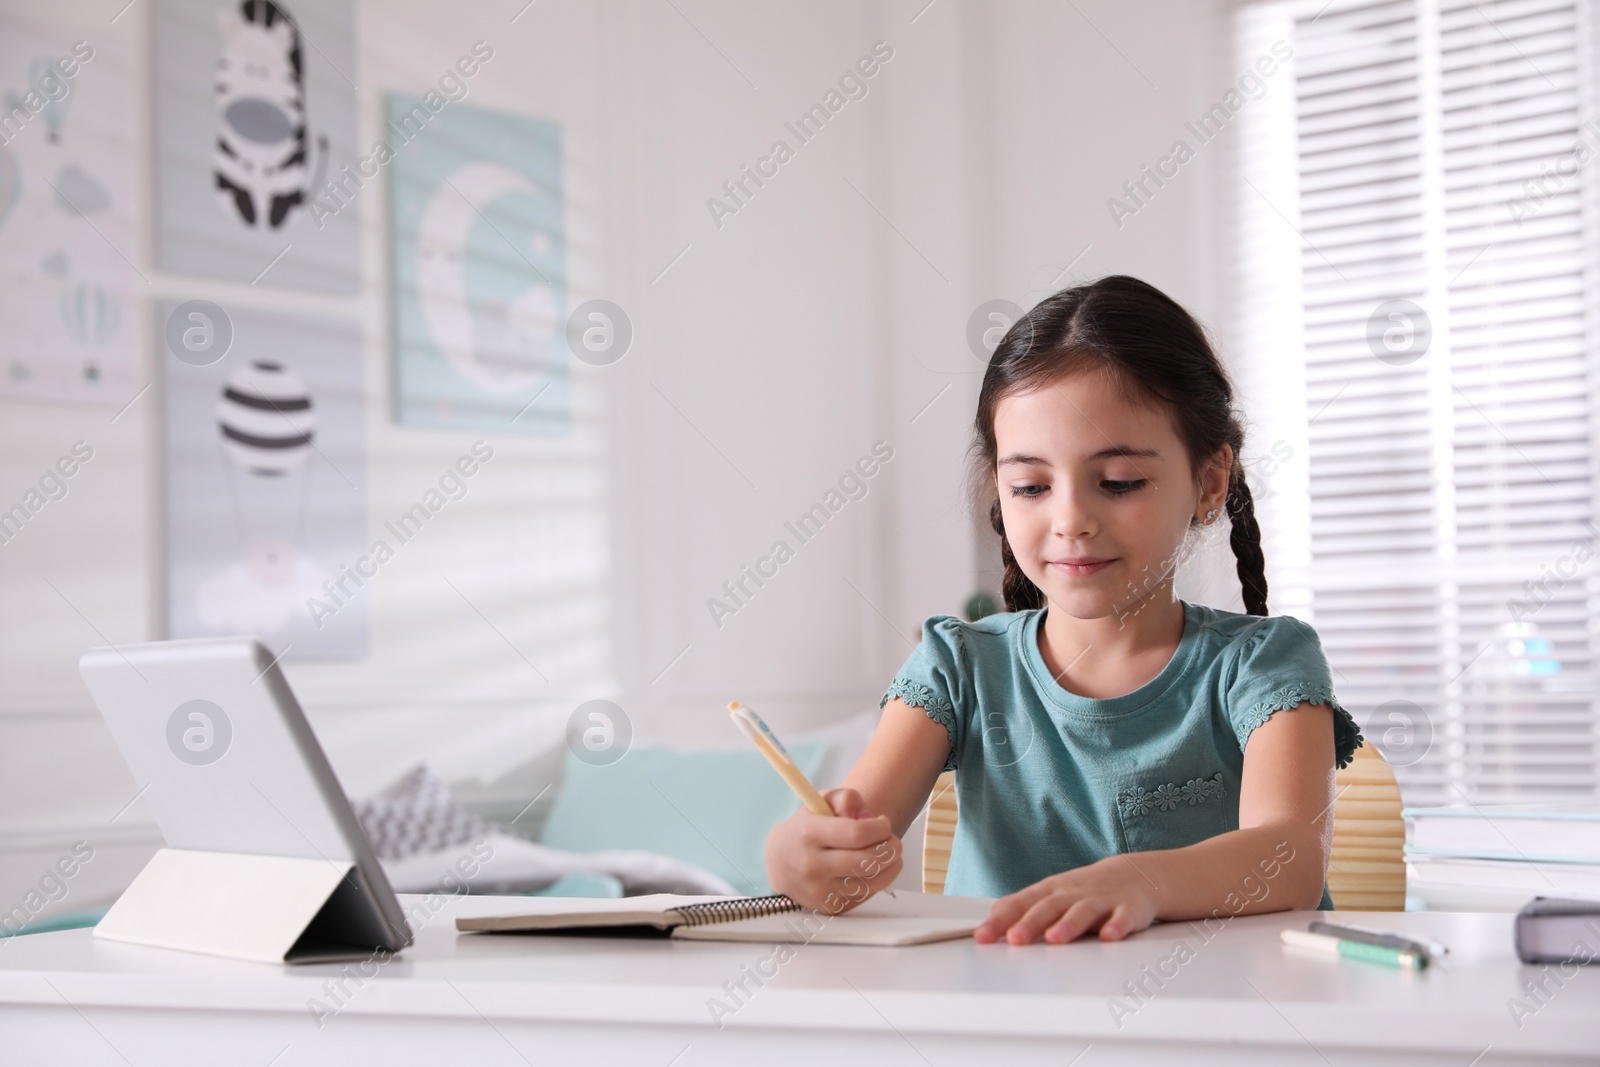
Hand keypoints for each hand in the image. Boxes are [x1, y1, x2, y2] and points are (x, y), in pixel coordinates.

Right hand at [764, 788, 902, 913]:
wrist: (779, 864)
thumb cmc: (805, 829)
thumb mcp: (821, 802)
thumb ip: (846, 798)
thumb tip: (867, 816)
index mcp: (809, 834)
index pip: (857, 834)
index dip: (880, 828)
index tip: (884, 822)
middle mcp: (812, 865)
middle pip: (868, 861)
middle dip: (891, 847)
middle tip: (891, 839)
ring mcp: (820, 890)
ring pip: (872, 881)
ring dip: (890, 865)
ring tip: (886, 852)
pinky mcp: (829, 907)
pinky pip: (867, 895)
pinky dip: (878, 880)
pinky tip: (873, 868)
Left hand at [973, 854, 1159, 944]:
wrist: (1134, 875)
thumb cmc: (1085, 890)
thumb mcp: (1051, 894)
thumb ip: (1023, 907)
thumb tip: (991, 919)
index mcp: (1051, 892)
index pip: (1021, 905)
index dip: (1001, 921)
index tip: (982, 936)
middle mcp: (1072, 894)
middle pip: (1049, 907)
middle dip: (1030, 923)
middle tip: (1014, 939)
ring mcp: (1101, 901)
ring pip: (1083, 912)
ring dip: (1068, 925)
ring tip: (1054, 938)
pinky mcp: (1128, 909)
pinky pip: (1123, 918)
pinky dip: (1117, 926)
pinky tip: (1109, 936)